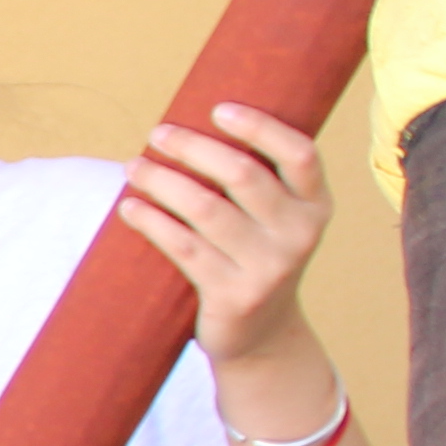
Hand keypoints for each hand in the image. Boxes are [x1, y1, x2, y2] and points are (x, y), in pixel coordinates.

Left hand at [110, 101, 333, 387]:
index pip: (299, 154)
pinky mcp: (234, 295)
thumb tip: (191, 126)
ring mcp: (269, 267)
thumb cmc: (255, 257)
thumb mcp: (273, 220)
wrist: (262, 337)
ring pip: (206, 209)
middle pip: (242, 174)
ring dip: (163, 181)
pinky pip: (184, 247)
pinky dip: (152, 222)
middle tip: (158, 133)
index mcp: (315, 205)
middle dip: (194, 147)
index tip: (217, 109)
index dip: (260, 127)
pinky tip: (129, 206)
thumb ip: (255, 181)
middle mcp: (299, 233)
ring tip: (134, 167)